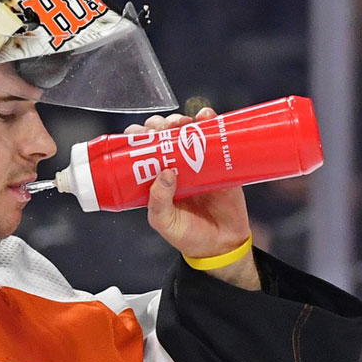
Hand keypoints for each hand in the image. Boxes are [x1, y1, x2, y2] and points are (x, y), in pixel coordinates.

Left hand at [125, 108, 259, 289]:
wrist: (223, 245)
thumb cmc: (188, 235)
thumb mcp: (165, 222)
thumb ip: (159, 202)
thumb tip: (164, 172)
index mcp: (154, 177)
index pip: (140, 149)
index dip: (137, 137)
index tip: (139, 135)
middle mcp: (174, 164)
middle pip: (161, 133)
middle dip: (158, 125)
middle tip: (162, 130)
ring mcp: (197, 160)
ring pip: (185, 129)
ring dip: (180, 120)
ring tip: (181, 124)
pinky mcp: (221, 160)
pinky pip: (215, 135)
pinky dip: (209, 120)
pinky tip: (205, 116)